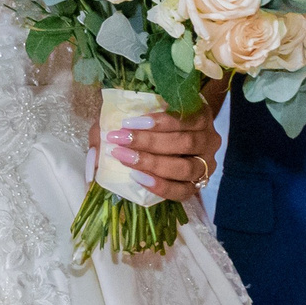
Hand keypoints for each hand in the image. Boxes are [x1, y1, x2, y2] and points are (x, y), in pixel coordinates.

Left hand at [89, 104, 224, 206]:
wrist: (176, 140)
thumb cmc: (156, 122)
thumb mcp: (141, 113)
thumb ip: (118, 122)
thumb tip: (96, 151)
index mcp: (201, 114)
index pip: (184, 116)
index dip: (157, 121)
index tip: (127, 123)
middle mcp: (209, 139)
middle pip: (184, 142)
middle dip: (149, 143)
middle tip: (120, 141)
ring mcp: (207, 164)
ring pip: (185, 167)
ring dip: (153, 164)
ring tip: (126, 159)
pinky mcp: (199, 185)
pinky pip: (183, 190)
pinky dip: (161, 186)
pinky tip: (139, 179)